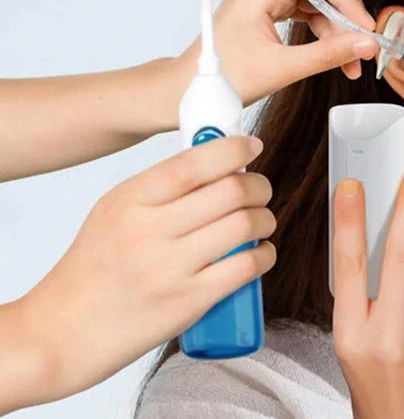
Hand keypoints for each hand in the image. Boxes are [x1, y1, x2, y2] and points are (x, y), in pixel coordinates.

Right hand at [14, 135, 275, 405]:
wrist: (60, 334)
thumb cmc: (92, 269)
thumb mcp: (114, 211)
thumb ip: (161, 187)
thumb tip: (219, 162)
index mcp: (130, 200)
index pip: (194, 163)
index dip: (232, 148)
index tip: (252, 146)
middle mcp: (149, 231)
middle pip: (230, 191)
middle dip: (258, 185)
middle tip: (260, 190)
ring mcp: (169, 269)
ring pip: (244, 226)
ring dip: (265, 219)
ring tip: (262, 221)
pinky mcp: (187, 303)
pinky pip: (245, 267)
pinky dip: (265, 254)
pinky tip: (262, 252)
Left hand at [176, 0, 379, 106]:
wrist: (189, 88)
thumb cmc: (223, 78)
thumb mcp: (282, 68)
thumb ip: (327, 54)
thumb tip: (364, 44)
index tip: (365, 26)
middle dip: (345, 15)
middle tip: (362, 45)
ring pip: (317, 0)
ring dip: (337, 28)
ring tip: (351, 60)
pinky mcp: (269, 8)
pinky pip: (306, 11)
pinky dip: (324, 32)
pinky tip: (336, 54)